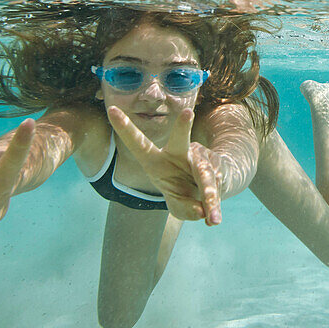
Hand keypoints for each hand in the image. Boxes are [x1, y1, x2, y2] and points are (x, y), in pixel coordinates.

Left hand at [106, 106, 223, 224]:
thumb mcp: (178, 205)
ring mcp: (200, 158)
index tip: (112, 109)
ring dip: (208, 195)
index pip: (138, 143)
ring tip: (210, 217)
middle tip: (188, 113)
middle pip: (180, 139)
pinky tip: (213, 218)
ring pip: (204, 173)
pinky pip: (214, 186)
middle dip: (183, 127)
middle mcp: (178, 153)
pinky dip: (213, 204)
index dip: (125, 127)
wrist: (210, 188)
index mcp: (156, 160)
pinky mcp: (217, 166)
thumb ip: (184, 208)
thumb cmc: (184, 191)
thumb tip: (200, 210)